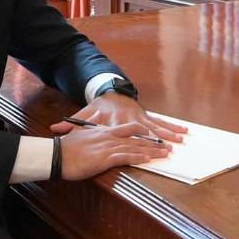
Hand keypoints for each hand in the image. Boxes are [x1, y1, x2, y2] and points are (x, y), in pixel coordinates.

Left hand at [50, 92, 187, 142]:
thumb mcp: (84, 114)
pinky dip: (172, 126)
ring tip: (181, 140)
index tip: (138, 149)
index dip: (129, 141)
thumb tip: (54, 129)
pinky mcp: (146, 115)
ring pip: (155, 126)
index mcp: (113, 121)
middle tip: (167, 149)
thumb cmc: (97, 106)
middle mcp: (129, 118)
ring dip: (168, 134)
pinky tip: (184, 131)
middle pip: (142, 131)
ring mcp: (139, 116)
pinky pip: (160, 122)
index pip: (121, 133)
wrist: (109, 89)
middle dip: (154, 140)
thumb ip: (71, 123)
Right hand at [58, 110, 169, 179]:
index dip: (141, 132)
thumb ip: (88, 124)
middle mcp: (107, 137)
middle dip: (152, 142)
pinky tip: (147, 159)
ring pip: (134, 147)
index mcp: (102, 131)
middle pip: (135, 137)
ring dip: (151, 151)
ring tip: (164, 153)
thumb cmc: (66, 147)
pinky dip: (138, 157)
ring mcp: (107, 147)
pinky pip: (125, 156)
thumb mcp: (78, 132)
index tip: (153, 135)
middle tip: (167, 146)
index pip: (127, 129)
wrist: (57, 154)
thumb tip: (96, 116)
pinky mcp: (105, 158)